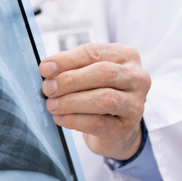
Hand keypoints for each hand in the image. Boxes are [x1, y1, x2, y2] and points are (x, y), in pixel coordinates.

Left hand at [40, 43, 151, 160]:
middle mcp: (137, 78)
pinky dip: (74, 120)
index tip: (45, 69)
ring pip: (105, 99)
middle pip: (103, 73)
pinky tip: (60, 118)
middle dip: (70, 80)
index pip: (94, 52)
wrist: (114, 128)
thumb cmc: (96, 93)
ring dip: (71, 102)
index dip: (66, 60)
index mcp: (125, 56)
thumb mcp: (86, 74)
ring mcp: (136, 104)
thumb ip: (70, 68)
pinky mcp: (127, 128)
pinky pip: (99, 123)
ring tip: (52, 105)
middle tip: (48, 88)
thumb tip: (47, 69)